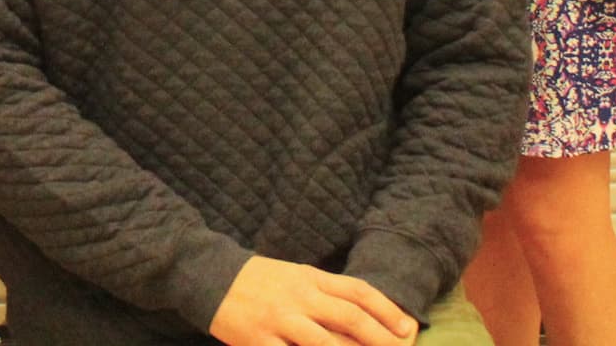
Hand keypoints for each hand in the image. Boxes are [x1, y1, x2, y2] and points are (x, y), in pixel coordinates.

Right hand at [210, 256, 416, 345]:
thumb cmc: (259, 281)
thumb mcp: (294, 276)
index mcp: (309, 278)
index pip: (356, 291)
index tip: (407, 329)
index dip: (386, 310)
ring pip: (326, 344)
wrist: (208, 276)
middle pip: (350, 318)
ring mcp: (280, 320)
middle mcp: (299, 297)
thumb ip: (325, 294)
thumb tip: (366, 320)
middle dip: (381, 340)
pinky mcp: (260, 341)